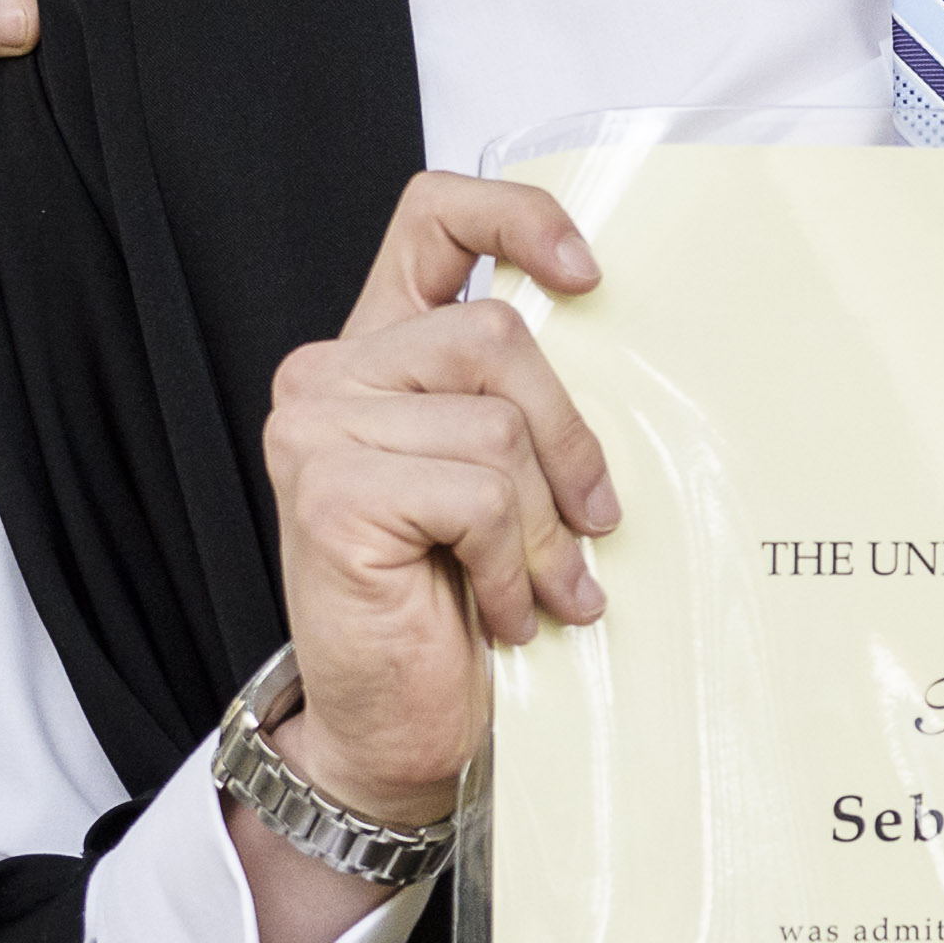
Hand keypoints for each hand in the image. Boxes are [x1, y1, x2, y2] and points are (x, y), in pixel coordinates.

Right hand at [252, 175, 616, 899]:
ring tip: (543, 585)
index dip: (519, 218)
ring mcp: (317, 428)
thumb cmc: (458, 604)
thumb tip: (626, 342)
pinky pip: (479, 496)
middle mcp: (333, 374)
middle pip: (497, 335)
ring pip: (498, 425)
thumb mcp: (508, 479)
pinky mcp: (329, 491)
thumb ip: (525, 402)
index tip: (589, 274)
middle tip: (591, 523)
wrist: (398, 726)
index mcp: (381, 350)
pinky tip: (503, 613)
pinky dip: (515, 565)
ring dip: (544, 523)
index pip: (435, 216)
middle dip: (569, 438)